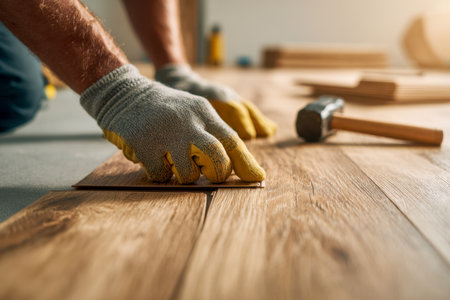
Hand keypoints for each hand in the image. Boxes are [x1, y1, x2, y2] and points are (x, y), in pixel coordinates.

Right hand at [80, 65, 264, 183]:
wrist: (124, 93)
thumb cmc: (164, 109)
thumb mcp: (192, 110)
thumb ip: (212, 132)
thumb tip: (233, 162)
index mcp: (203, 111)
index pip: (232, 139)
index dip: (246, 162)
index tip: (258, 178)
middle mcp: (189, 121)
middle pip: (217, 158)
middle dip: (217, 173)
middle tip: (209, 175)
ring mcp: (166, 133)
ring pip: (189, 173)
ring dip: (184, 175)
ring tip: (175, 162)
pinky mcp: (145, 145)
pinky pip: (161, 175)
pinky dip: (160, 174)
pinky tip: (154, 159)